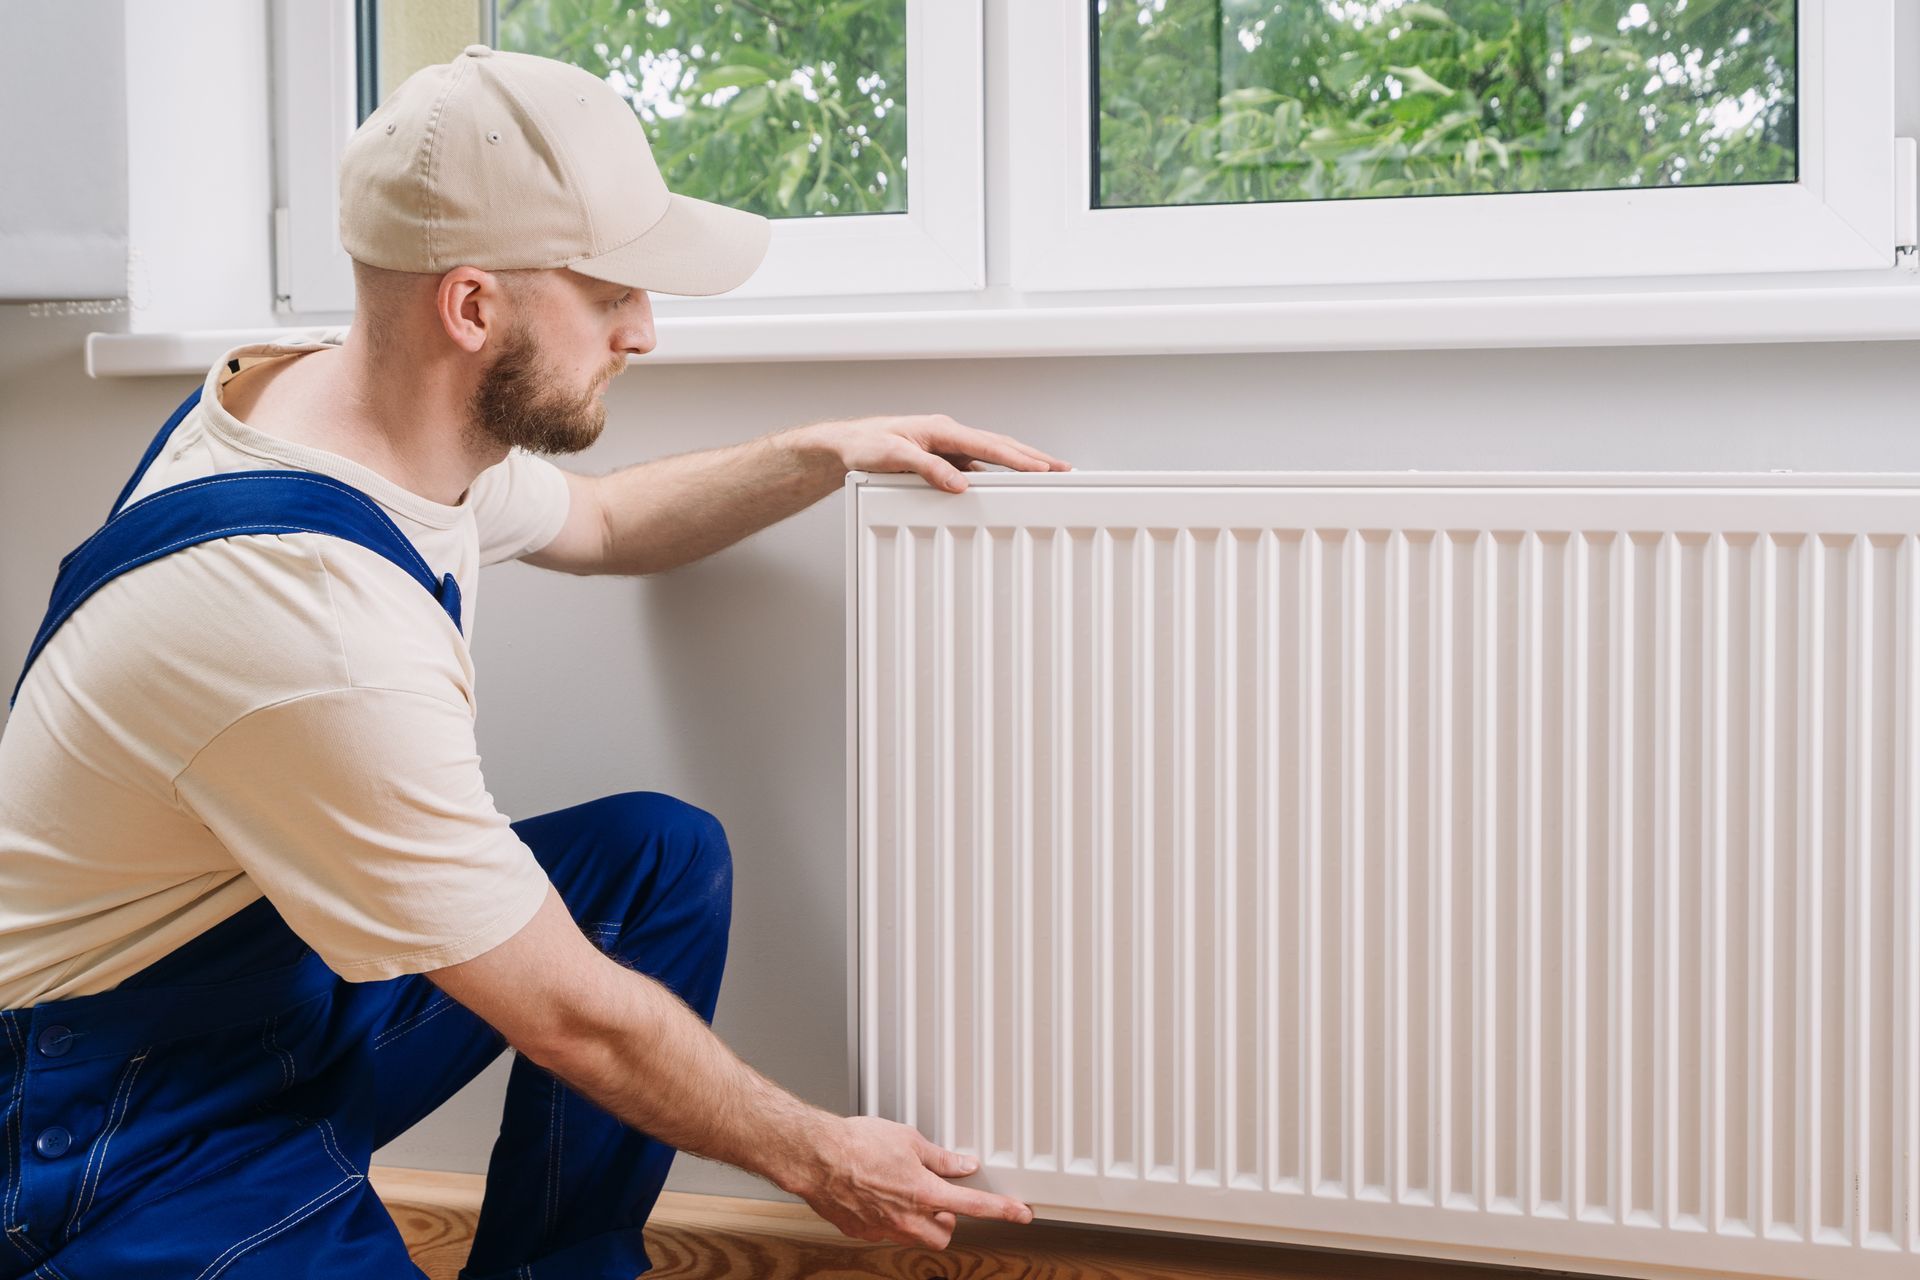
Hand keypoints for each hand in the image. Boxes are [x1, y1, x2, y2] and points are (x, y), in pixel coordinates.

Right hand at [789, 1115, 1034, 1248]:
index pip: (974, 1206)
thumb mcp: (908, 1140)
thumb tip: (963, 1164)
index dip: (1002, 1210)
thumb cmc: (857, 1144)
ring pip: (915, 1237)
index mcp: (924, 1193)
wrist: (816, 1157)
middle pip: (944, 1234)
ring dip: (920, 1221)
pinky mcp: (861, 1232)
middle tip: (937, 1196)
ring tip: (904, 1193)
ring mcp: (883, 1229)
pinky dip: (890, 1219)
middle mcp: (907, 1218)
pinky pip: (886, 1232)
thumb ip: (940, 1158)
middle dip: (946, 1220)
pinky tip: (877, 1196)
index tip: (1021, 1213)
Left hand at [807, 413, 1070, 492]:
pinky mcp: (941, 458)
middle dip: (1033, 457)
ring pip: (992, 454)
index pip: (989, 445)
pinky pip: (977, 465)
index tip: (1043, 468)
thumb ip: (929, 469)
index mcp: (942, 430)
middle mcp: (948, 435)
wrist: (845, 445)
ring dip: (1019, 463)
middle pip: (1000, 445)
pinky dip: (998, 472)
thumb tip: (960, 484)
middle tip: (1062, 468)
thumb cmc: (865, 445)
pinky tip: (1008, 483)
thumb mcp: (894, 457)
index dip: (1018, 458)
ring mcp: (947, 447)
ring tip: (1046, 474)